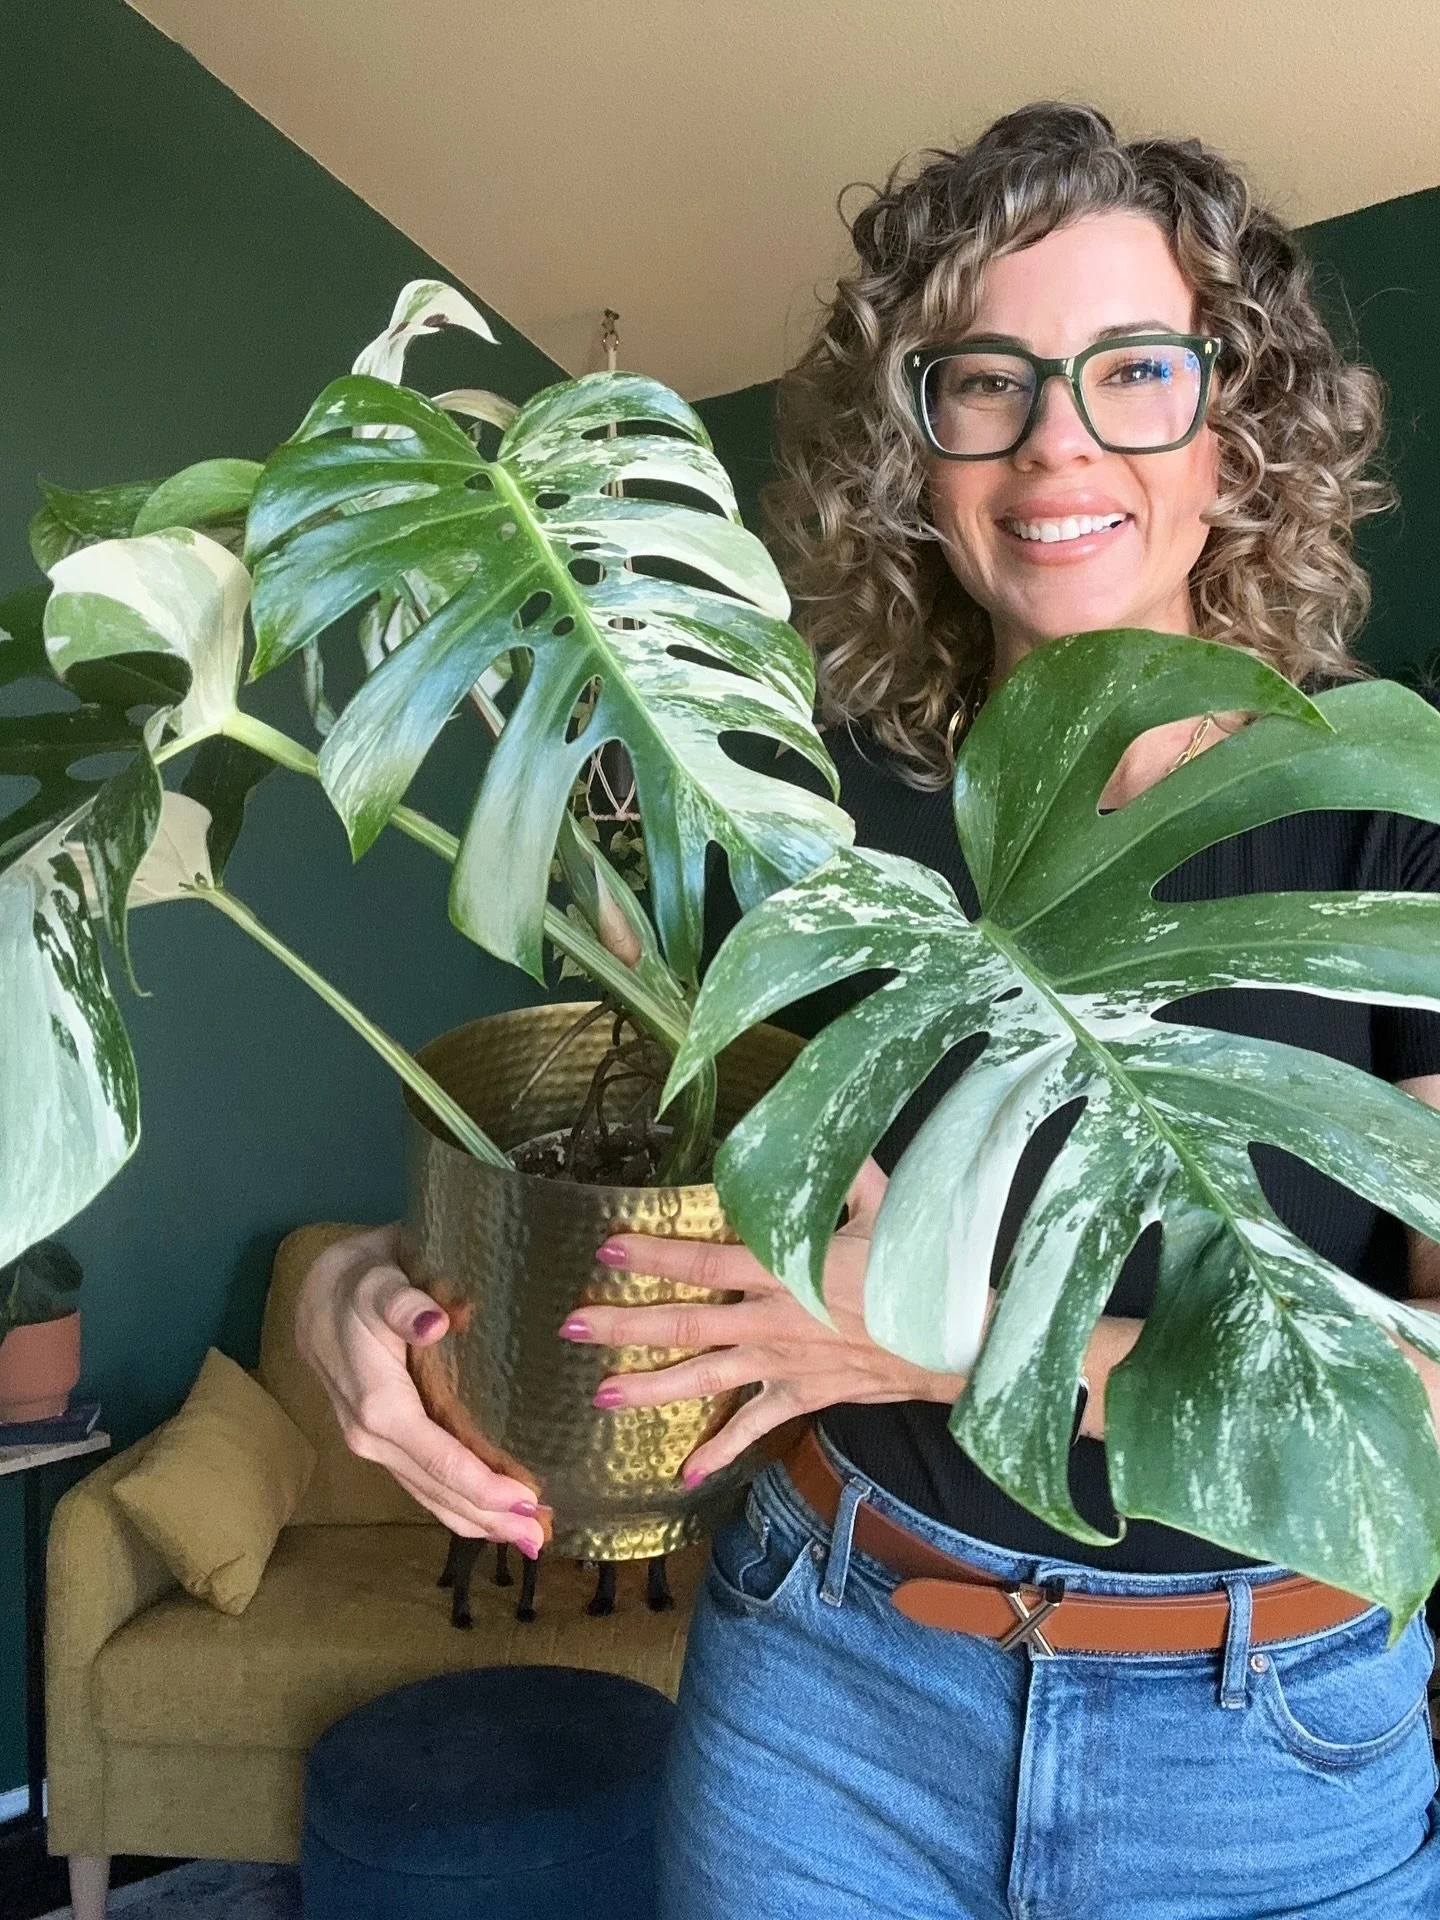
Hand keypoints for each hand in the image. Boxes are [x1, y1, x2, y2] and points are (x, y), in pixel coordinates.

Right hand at [295, 1224, 545, 1556]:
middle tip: (542, 1539)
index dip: (484, 1486)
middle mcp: (372, 1436)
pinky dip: (456, 1504)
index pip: (439, 1458)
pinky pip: (421, 1483)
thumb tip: (433, 1321)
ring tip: (526, 1540)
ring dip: (475, 1521)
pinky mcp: (380, 1441)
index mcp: (379, 1406)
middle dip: (489, 1517)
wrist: (319, 1293)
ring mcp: (373, 1444)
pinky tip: (487, 1516)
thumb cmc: (362, 1283)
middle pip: (437, 1490)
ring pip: (428, 1495)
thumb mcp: (381, 1282)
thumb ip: (404, 1303)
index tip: (530, 1501)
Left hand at [559, 1159, 986, 1484]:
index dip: (652, 1254)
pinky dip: (721, 1450)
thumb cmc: (921, 1267)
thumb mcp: (885, 1205)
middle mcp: (770, 1321)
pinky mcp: (804, 1395)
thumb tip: (825, 1131)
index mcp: (782, 1270)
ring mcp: (783, 1364)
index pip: (702, 1260)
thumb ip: (846, 1171)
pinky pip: (755, 1425)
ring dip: (651, 1388)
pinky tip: (686, 1470)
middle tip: (571, 1327)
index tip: (606, 1249)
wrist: (959, 1339)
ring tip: (602, 1397)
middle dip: (623, 1326)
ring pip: (704, 1379)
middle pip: (683, 1324)